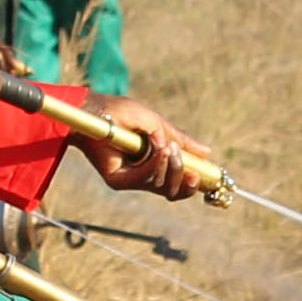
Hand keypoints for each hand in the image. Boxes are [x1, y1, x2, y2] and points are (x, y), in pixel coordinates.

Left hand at [84, 96, 222, 201]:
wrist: (95, 109)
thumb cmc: (122, 113)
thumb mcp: (157, 124)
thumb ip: (180, 139)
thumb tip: (206, 152)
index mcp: (153, 165)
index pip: (176, 185)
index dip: (191, 184)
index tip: (200, 173)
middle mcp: (142, 175)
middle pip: (172, 192)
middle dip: (183, 175)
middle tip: (182, 155)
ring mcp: (130, 179)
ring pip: (160, 186)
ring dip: (168, 164)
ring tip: (165, 143)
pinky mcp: (117, 179)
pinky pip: (143, 180)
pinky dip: (155, 165)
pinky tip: (160, 148)